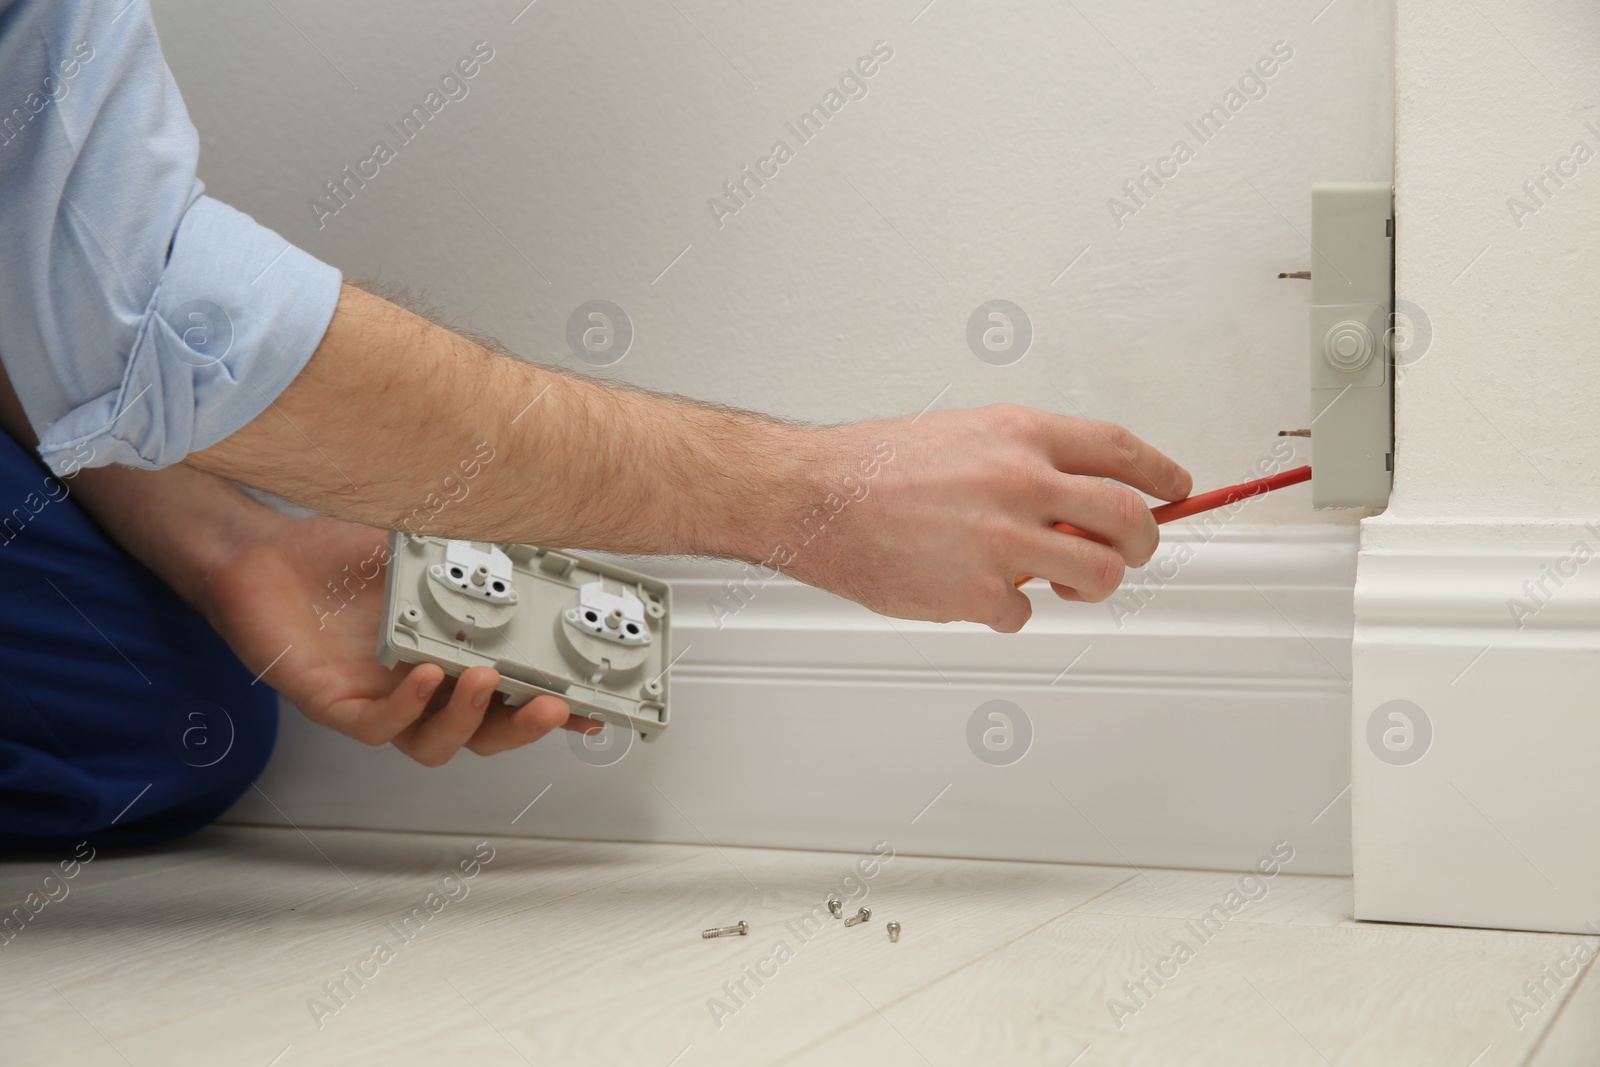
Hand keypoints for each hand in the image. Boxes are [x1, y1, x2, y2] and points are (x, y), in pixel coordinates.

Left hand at [204, 513, 591, 764]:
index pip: (511, 696)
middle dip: (524, 725)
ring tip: (484, 679)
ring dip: (467, 719)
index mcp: (449, 659)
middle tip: (554, 704)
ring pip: (433, 742)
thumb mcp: (425, 552)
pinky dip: (405, 706)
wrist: (260, 555)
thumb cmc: (337, 558)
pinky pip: (375, 725)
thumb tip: (536, 544)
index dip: (553, 709)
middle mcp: (419, 690)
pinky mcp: (332, 703)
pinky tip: (423, 675)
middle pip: (484, 733)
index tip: (595, 708)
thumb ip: (475, 560)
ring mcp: (377, 700)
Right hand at [782, 404, 1191, 632]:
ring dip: (1088, 585)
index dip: (1159, 473)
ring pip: (1097, 575)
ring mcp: (1002, 541)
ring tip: (1059, 582)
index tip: (1173, 489)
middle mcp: (1020, 482)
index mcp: (1019, 435)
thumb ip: (1025, 460)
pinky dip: (1007, 610)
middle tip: (1132, 551)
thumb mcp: (963, 435)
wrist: (813, 499)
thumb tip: (1074, 489)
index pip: (1119, 450)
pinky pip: (1025, 613)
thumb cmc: (872, 468)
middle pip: (1128, 519)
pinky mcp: (978, 593)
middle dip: (1143, 542)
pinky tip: (974, 590)